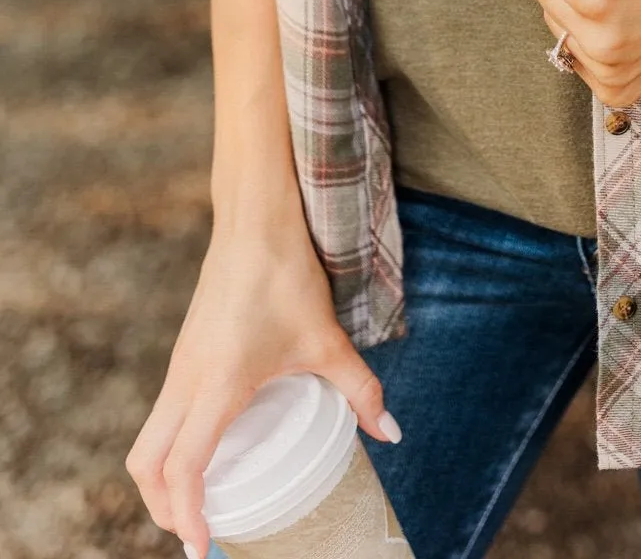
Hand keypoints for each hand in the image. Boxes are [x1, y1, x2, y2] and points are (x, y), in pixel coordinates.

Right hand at [125, 200, 400, 558]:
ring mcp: (179, 365)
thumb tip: (389, 433)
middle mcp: (186, 380)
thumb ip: (359, 390)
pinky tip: (204, 454)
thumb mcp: (327, 339)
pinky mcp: (183, 353)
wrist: (255, 219)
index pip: (184, 467)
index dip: (188, 517)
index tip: (203, 551)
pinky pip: (162, 415)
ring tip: (198, 506)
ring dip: (161, 480)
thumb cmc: (286, 275)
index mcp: (216, 385)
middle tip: (196, 535)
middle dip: (163, 508)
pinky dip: (169, 448)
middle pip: (146, 463)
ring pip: (148, 439)